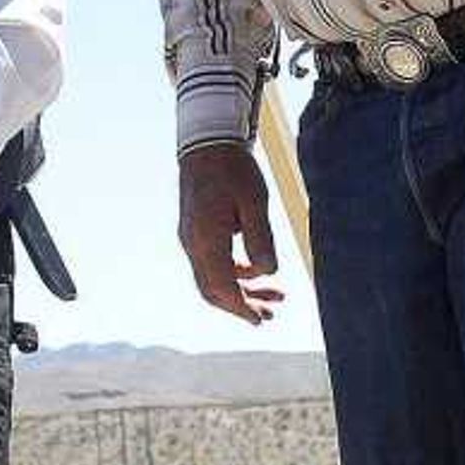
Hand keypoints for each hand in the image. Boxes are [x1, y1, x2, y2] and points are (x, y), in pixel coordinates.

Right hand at [177, 141, 282, 324]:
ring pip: (212, 279)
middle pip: (213, 291)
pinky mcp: (196, 233)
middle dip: (241, 306)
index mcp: (206, 239)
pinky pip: (211, 265)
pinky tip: (257, 272)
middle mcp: (193, 244)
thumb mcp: (255, 202)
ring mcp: (191, 239)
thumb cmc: (234, 169)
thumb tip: (269, 272)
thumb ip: (261, 239)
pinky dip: (233, 275)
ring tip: (273, 297)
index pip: (222, 287)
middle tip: (269, 317)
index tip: (261, 319)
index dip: (242, 307)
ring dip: (240, 291)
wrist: (207, 145)